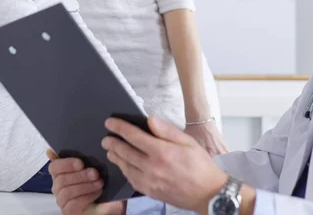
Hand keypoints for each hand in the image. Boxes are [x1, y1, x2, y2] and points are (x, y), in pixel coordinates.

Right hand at [47, 150, 125, 214]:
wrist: (109, 203)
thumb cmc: (100, 183)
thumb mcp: (95, 167)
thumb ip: (84, 156)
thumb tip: (61, 148)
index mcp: (63, 173)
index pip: (54, 167)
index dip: (65, 163)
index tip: (81, 163)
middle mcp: (59, 187)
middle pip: (60, 179)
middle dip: (79, 175)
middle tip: (95, 173)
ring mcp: (63, 201)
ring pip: (66, 191)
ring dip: (85, 186)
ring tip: (100, 183)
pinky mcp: (69, 212)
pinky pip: (73, 204)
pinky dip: (87, 196)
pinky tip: (98, 193)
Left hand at [102, 115, 227, 214]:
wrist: (207, 193)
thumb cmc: (200, 165)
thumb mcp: (188, 142)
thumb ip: (167, 130)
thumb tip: (150, 119)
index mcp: (162, 152)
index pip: (134, 136)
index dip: (120, 128)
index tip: (110, 123)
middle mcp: (152, 167)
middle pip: (125, 152)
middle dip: (113, 143)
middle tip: (106, 138)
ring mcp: (149, 181)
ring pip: (125, 167)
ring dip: (115, 157)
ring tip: (110, 150)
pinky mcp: (149, 191)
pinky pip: (131, 179)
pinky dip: (124, 170)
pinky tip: (123, 165)